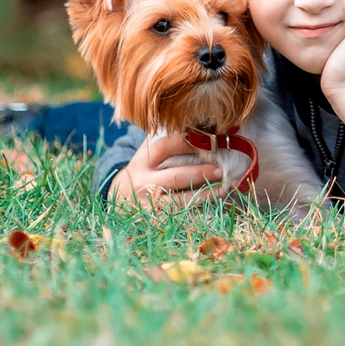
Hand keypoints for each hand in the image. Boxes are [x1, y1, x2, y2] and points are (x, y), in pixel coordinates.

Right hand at [106, 133, 223, 207]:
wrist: (120, 197)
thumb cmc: (145, 170)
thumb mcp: (148, 154)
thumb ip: (166, 140)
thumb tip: (200, 126)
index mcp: (143, 161)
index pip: (165, 147)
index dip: (187, 142)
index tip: (211, 140)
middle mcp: (144, 182)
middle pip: (174, 177)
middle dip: (200, 173)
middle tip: (221, 169)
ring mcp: (148, 203)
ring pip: (179, 201)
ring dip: (203, 195)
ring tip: (224, 189)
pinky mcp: (155, 219)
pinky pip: (179, 217)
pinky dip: (197, 213)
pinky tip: (213, 209)